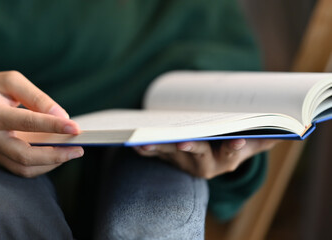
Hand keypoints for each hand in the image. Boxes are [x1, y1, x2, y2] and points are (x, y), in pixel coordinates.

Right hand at [0, 71, 83, 177]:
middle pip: (25, 155)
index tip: (75, 128)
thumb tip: (61, 116)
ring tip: (73, 152)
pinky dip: (43, 166)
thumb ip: (37, 97)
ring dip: (52, 164)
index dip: (53, 126)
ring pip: (25, 168)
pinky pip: (22, 169)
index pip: (27, 122)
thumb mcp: (12, 81)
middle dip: (55, 155)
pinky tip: (58, 155)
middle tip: (79, 149)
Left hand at [134, 139, 278, 178]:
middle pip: (198, 156)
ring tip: (147, 140)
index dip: (234, 147)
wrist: (208, 157)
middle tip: (184, 141)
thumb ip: (266, 136)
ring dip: (159, 148)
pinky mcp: (168, 158)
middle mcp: (205, 165)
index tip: (236, 139)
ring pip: (172, 155)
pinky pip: (155, 155)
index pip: (233, 154)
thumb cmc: (231, 144)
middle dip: (192, 148)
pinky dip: (144, 150)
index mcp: (228, 160)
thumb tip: (292, 127)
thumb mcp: (250, 142)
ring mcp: (184, 162)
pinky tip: (135, 143)